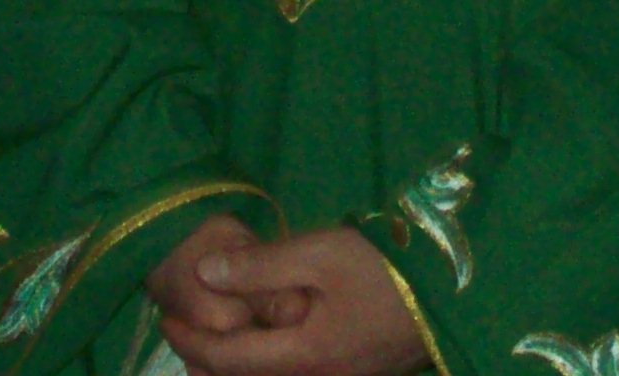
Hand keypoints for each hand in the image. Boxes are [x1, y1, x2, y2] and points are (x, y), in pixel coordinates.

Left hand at [150, 222, 427, 375]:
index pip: (225, 359)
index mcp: (301, 358)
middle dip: (202, 360)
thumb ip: (261, 266)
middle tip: (178, 329)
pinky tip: (257, 345)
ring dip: (230, 366)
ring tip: (208, 339)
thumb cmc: (387, 270)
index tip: (165, 317)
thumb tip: (205, 274)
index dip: (189, 340)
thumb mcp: (322, 253)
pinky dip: (260, 367)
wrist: (453, 300)